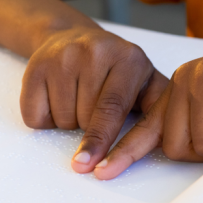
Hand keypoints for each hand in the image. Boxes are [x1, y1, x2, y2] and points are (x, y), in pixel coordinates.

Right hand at [19, 27, 168, 172]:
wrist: (72, 37)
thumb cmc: (115, 68)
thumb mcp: (145, 79)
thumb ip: (159, 107)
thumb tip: (167, 139)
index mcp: (128, 58)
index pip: (112, 108)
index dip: (102, 140)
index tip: (93, 166)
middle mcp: (94, 51)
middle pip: (85, 119)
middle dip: (91, 128)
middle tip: (95, 105)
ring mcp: (62, 56)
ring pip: (61, 119)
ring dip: (69, 122)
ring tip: (78, 97)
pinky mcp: (35, 66)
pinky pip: (35, 115)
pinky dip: (45, 118)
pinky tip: (57, 96)